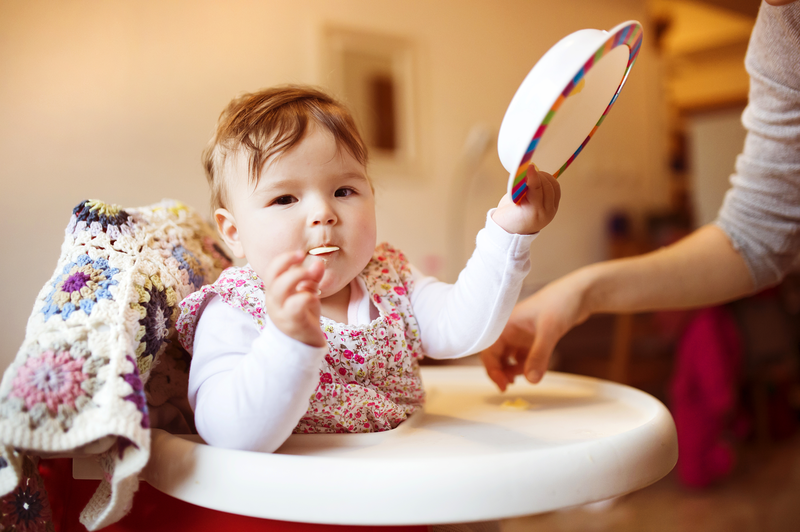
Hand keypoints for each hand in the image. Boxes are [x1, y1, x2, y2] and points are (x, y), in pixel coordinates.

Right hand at [260, 251, 326, 347]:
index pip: (272, 270)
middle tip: (305, 262)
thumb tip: (319, 262)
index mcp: (274, 291)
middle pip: (273, 276)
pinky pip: (296, 305)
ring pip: (281, 288)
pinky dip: (306, 296)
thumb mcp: (308, 293)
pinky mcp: (292, 322)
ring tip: (311, 279)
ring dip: (297, 277)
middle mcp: (274, 300)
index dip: (284, 259)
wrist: (302, 344)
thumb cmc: (303, 315)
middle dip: (289, 263)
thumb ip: (312, 278)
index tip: (300, 254)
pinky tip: (313, 298)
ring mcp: (281, 312)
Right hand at [481, 270, 589, 390]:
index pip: (488, 350)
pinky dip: (524, 365)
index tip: (502, 385)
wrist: (580, 293)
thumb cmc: (561, 302)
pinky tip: (531, 369)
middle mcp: (510, 329)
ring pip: (508, 356)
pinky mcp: (532, 337)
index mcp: (505, 323)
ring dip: (511, 369)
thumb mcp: (549, 331)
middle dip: (499, 371)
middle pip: (495, 355)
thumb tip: (531, 380)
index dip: (492, 369)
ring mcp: (521, 333)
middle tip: (508, 386)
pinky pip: (521, 355)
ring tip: (521, 378)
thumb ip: (539, 356)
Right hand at [491, 165, 560, 234]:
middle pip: (547, 186)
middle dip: (538, 175)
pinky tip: (540, 179)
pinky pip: (556, 189)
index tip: (529, 166)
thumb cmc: (509, 216)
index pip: (536, 188)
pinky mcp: (554, 205)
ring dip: (545, 177)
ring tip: (534, 175)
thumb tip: (525, 171)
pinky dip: (549, 181)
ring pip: (554, 186)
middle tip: (528, 171)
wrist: (512, 229)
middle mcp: (545, 212)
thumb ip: (519, 187)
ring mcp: (552, 210)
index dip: (533, 175)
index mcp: (532, 212)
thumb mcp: (510, 202)